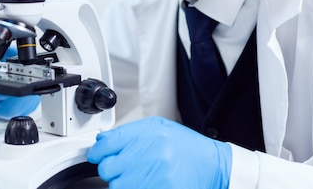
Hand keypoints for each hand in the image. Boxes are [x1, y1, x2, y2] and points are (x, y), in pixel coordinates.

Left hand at [87, 116, 231, 188]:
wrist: (214, 166)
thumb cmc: (187, 147)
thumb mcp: (160, 128)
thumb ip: (130, 133)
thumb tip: (103, 140)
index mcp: (149, 134)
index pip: (107, 144)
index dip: (98, 152)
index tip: (98, 156)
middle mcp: (150, 154)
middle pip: (108, 168)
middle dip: (113, 170)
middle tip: (125, 168)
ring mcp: (154, 176)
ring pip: (117, 186)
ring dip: (123, 184)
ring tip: (138, 178)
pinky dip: (135, 188)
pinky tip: (145, 183)